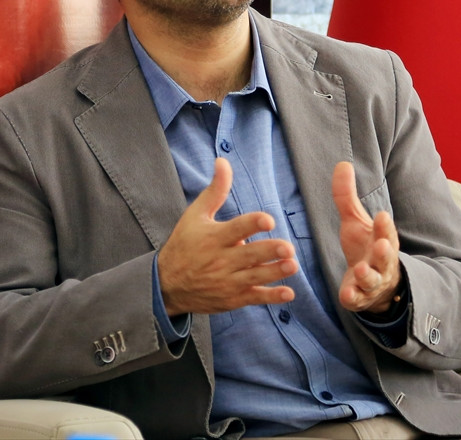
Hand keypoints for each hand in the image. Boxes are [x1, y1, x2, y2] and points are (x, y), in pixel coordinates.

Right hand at [157, 157, 297, 314]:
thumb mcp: (195, 215)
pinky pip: (254, 298)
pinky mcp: (233, 298)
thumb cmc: (184, 244)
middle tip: (287, 248)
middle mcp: (220, 260)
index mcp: (213, 237)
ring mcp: (227, 281)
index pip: (235, 229)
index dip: (252, 224)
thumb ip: (215, 190)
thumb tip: (223, 161)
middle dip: (268, 252)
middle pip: (248, 255)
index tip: (268, 220)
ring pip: (254, 276)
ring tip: (292, 265)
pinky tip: (288, 293)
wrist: (167, 284)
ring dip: (274, 272)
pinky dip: (271, 296)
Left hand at [331, 161, 401, 313]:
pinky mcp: (359, 297)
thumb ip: (346, 196)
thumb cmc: (364, 247)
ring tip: (360, 270)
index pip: (386, 232)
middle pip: (386, 257)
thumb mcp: (355, 220)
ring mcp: (371, 282)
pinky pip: (357, 299)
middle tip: (382, 246)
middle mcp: (380, 262)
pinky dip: (354, 297)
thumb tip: (342, 163)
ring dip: (367, 276)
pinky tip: (347, 294)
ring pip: (372, 281)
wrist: (372, 285)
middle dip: (384, 253)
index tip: (382, 215)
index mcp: (382, 240)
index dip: (385, 226)